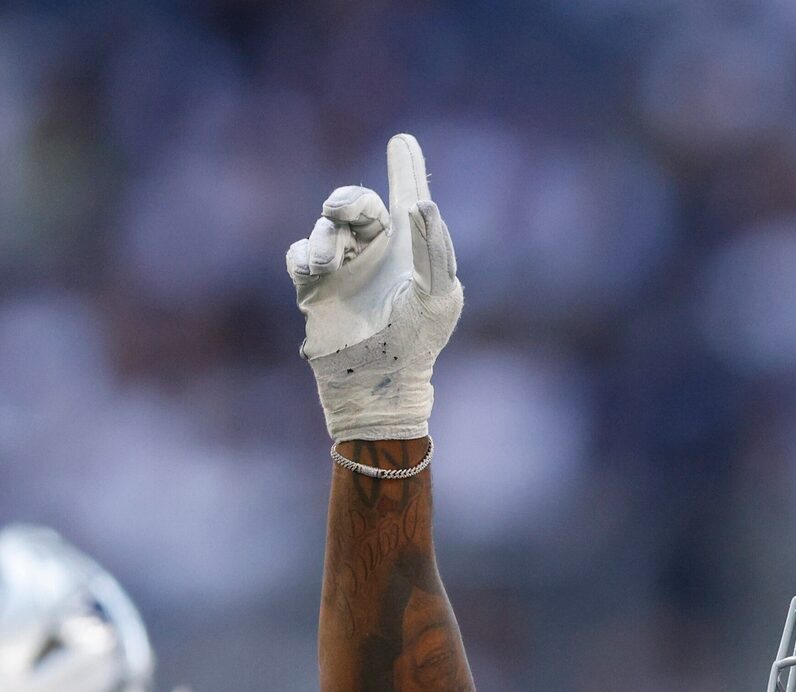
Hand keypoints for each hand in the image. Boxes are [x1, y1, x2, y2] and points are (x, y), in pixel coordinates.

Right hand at [286, 132, 461, 440]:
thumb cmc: (415, 345)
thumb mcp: (436, 298)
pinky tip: (315, 270)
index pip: (407, 201)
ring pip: (326, 228)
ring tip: (329, 260)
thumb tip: (422, 203)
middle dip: (348, 200)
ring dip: (325, 236)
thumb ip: (433, 250)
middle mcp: (377, 256)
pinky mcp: (315, 289)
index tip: (402, 142)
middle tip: (340, 210)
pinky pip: (300, 255)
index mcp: (411, 253)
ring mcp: (344, 271)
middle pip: (357, 205)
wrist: (375, 384)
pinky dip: (304, 256)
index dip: (405, 171)